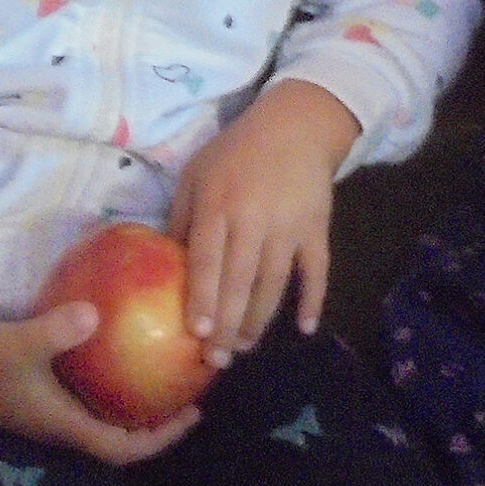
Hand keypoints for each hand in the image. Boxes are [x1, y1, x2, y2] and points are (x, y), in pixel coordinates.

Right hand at [0, 307, 200, 464]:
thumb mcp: (18, 344)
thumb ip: (57, 331)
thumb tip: (96, 314)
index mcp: (63, 425)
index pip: (122, 448)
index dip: (160, 438)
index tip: (193, 414)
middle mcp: (60, 423)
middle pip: (119, 434)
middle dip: (155, 418)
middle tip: (185, 387)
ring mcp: (48, 408)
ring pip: (102, 413)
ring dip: (132, 399)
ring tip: (161, 367)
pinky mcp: (37, 389)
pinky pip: (85, 390)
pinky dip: (108, 377)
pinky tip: (116, 343)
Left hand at [171, 77, 359, 357]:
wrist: (296, 125)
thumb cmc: (236, 152)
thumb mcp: (196, 174)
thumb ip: (182, 218)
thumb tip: (166, 264)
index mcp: (219, 204)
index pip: (208, 259)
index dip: (203, 297)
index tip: (196, 333)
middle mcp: (254, 219)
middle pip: (240, 281)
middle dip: (228, 325)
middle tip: (217, 360)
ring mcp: (289, 226)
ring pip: (275, 283)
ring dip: (260, 319)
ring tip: (244, 347)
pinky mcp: (317, 228)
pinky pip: (317, 269)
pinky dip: (314, 298)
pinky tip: (306, 327)